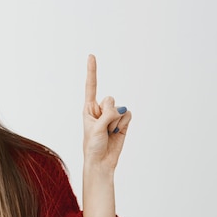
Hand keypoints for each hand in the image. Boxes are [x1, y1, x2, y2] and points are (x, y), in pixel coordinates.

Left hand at [82, 54, 131, 171]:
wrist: (101, 162)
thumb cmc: (92, 146)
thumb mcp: (95, 129)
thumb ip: (107, 115)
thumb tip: (120, 109)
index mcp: (88, 108)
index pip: (91, 86)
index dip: (92, 71)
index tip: (91, 55)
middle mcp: (101, 109)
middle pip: (110, 99)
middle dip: (109, 113)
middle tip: (103, 128)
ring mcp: (112, 115)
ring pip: (120, 108)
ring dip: (116, 122)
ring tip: (109, 133)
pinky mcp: (122, 122)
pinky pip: (128, 115)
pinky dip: (124, 124)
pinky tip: (117, 132)